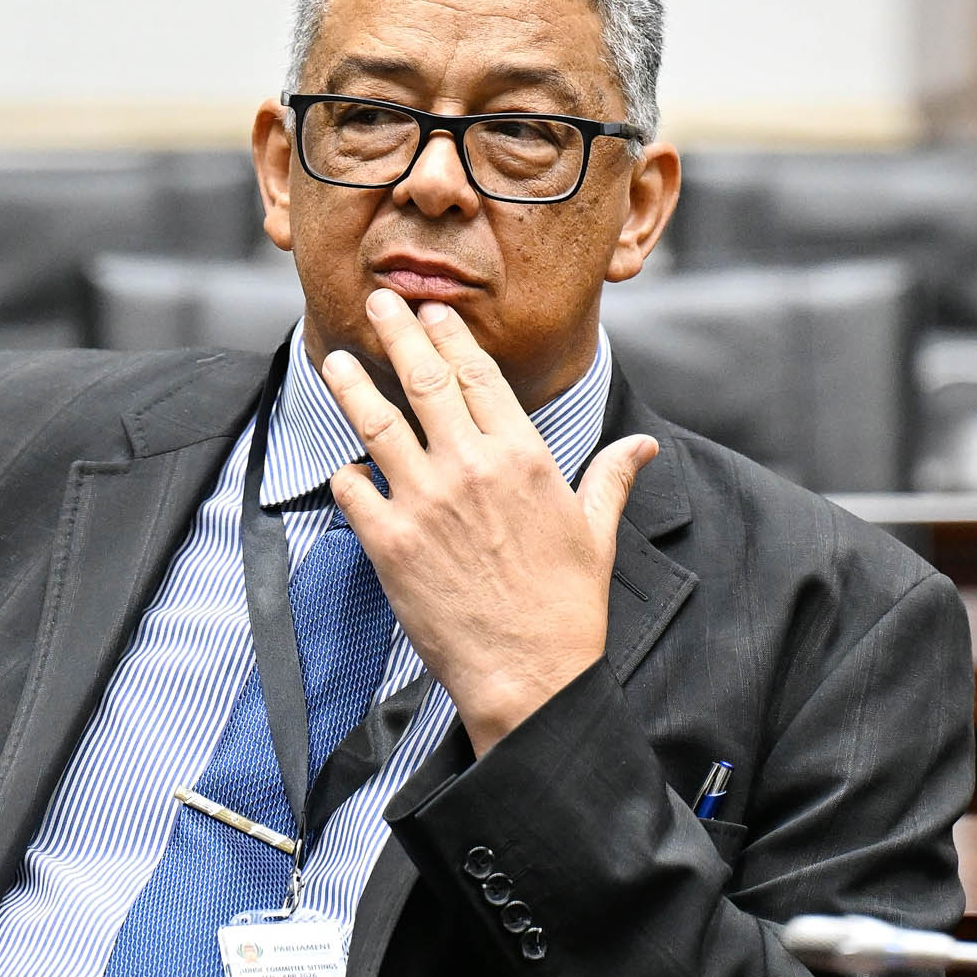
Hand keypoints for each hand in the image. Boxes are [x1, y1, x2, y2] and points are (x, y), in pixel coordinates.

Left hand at [320, 290, 657, 752]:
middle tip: (379, 304)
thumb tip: (642, 446)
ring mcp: (423, 501)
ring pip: (376, 423)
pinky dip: (345, 475)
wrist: (529, 673)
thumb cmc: (565, 607)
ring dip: (353, 385)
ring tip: (335, 359)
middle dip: (398, 334)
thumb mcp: (595, 532)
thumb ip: (610, 478)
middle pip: (423, 380)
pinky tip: (344, 468)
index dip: (450, 336)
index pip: (478, 375)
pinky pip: (353, 490)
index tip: (432, 312)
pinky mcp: (388, 541)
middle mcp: (470, 466)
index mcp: (523, 455)